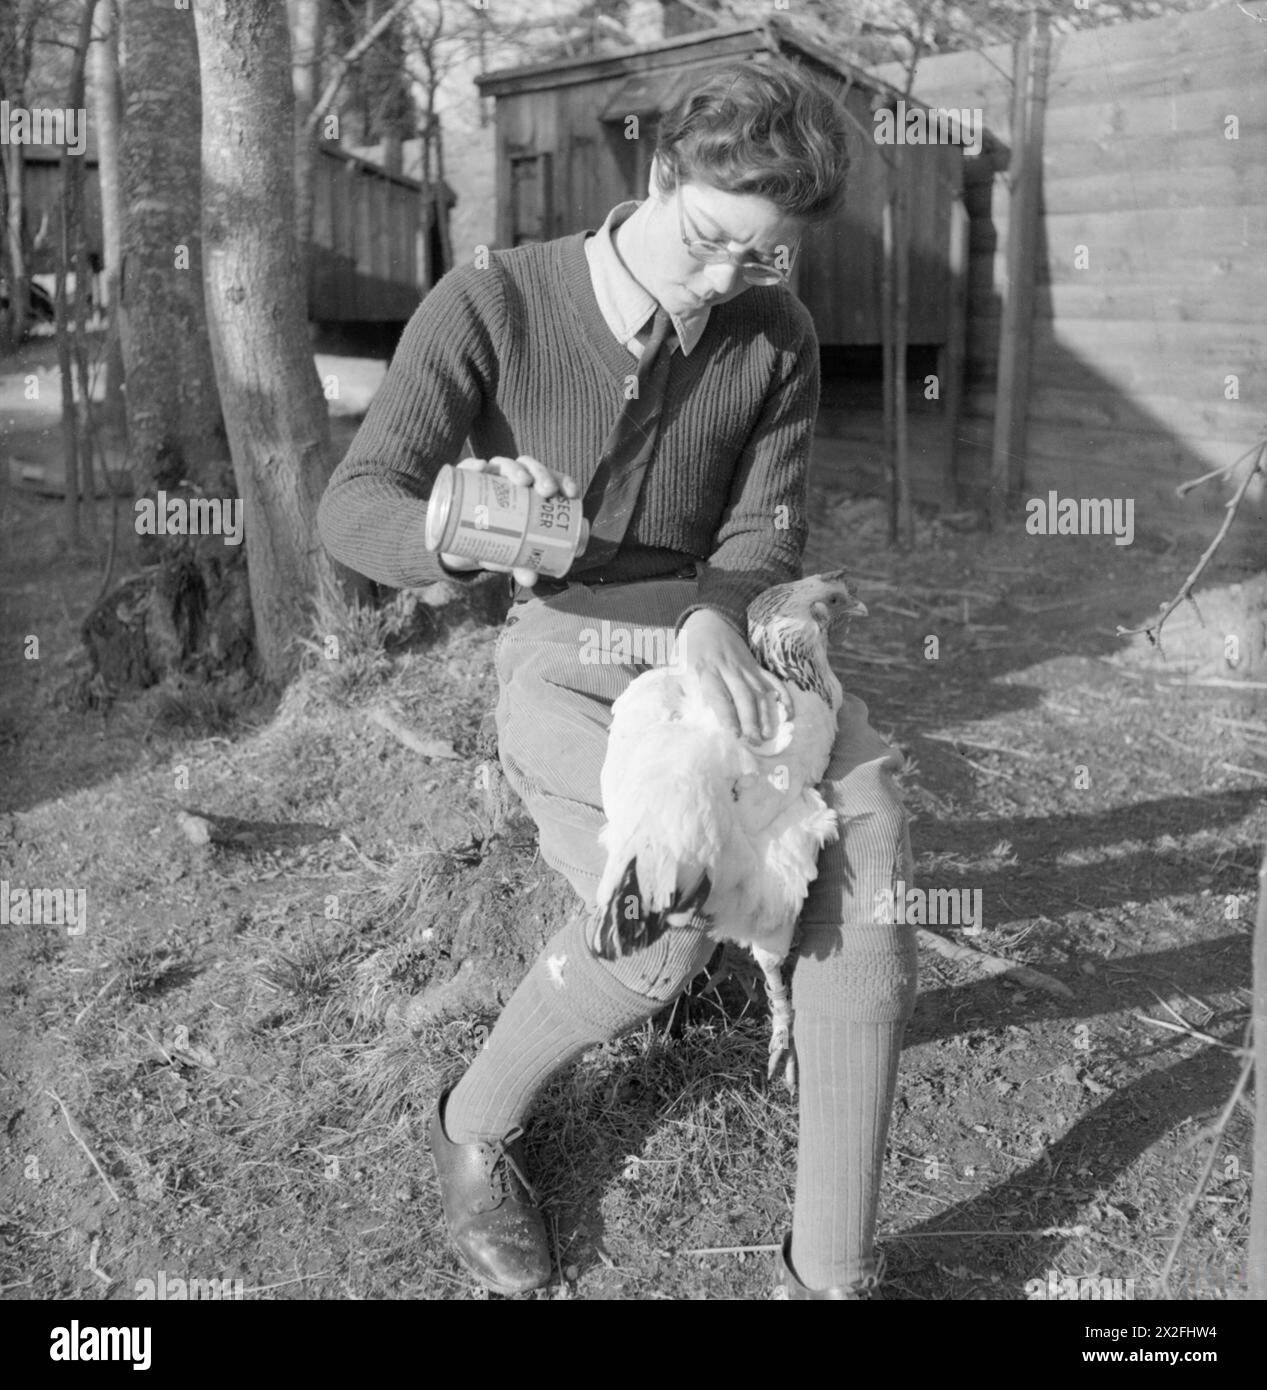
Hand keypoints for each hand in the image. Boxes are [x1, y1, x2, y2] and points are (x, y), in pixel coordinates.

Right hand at [439, 455, 580, 588]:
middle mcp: (511, 480)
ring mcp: (489, 477)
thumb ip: (520, 564)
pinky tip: (481, 468)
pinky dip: (474, 464)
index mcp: (530, 492)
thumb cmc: (495, 542)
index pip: (551, 480)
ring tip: (521, 481)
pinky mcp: (465, 479)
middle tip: (546, 490)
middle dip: (542, 475)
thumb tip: (530, 579)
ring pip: (505, 464)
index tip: (571, 493)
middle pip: (531, 469)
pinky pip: (469, 467)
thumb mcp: (508, 555)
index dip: (564, 482)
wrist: (461, 543)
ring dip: (516, 468)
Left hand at [679, 609, 788, 744]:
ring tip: (768, 735)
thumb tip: (673, 719)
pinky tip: (788, 713)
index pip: (719, 697)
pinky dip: (783, 696)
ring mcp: (745, 667)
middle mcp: (728, 670)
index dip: (728, 716)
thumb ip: (673, 694)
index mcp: (705, 672)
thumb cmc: (688, 651)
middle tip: (754, 743)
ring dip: (766, 714)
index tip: (734, 735)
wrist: (708, 621)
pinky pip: (773, 681)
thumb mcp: (674, 669)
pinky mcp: (756, 666)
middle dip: (751, 721)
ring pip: (760, 691)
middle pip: (744, 697)